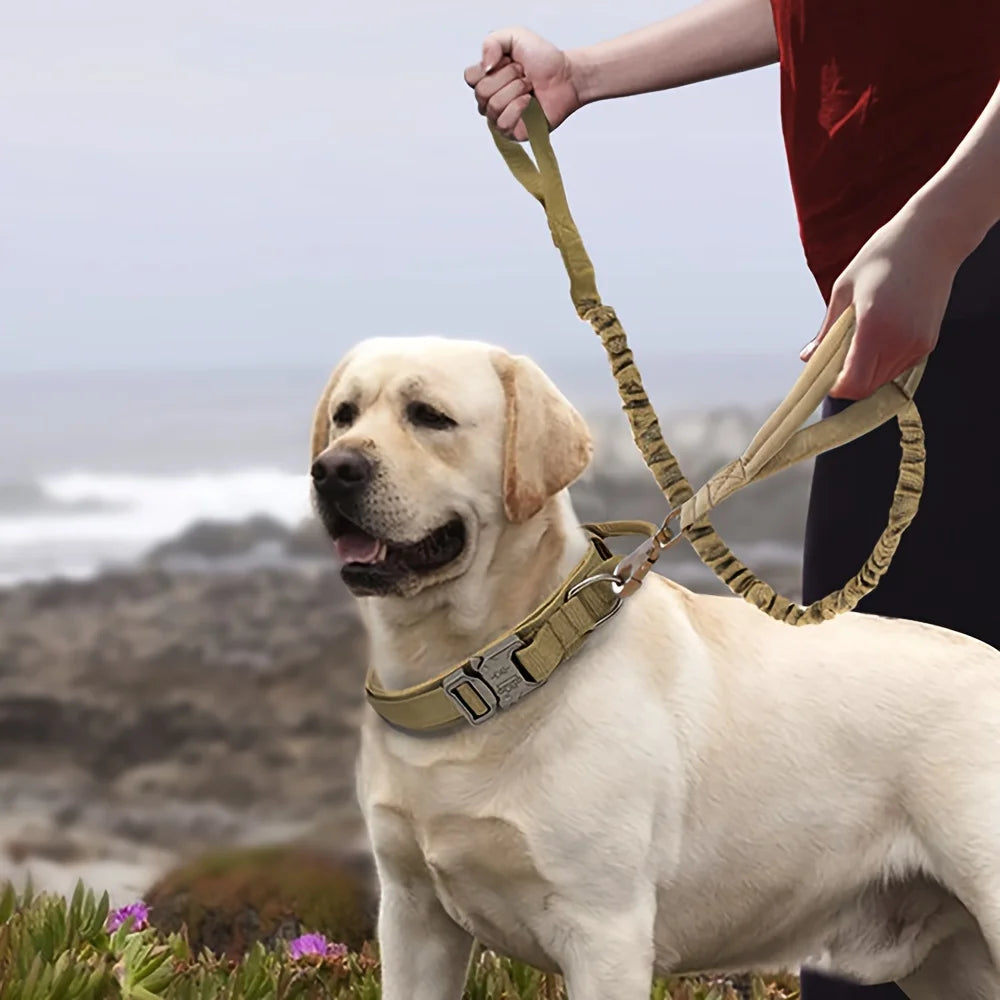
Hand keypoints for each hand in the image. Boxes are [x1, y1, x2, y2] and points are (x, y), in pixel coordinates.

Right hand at [463, 27, 581, 140]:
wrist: (566, 77)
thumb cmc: (543, 59)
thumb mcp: (515, 36)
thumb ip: (492, 42)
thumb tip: (485, 67)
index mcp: (487, 78)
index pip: (470, 77)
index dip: (490, 66)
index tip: (509, 61)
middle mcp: (489, 99)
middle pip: (482, 92)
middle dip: (508, 78)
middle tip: (524, 75)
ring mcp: (499, 117)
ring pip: (493, 106)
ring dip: (516, 91)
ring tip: (529, 87)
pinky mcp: (512, 132)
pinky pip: (503, 123)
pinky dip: (519, 109)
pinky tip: (530, 103)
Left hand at [800, 204, 959, 399]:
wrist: (933, 238)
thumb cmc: (885, 255)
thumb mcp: (844, 290)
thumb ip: (826, 331)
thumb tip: (808, 358)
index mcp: (874, 327)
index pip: (853, 384)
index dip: (834, 387)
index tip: (822, 377)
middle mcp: (899, 342)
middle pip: (866, 388)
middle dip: (846, 380)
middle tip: (834, 357)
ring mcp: (917, 345)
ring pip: (882, 381)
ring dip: (864, 372)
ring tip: (857, 339)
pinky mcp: (928, 343)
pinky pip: (897, 368)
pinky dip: (881, 363)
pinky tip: (877, 335)